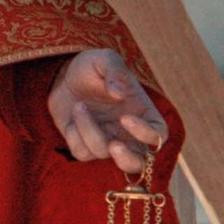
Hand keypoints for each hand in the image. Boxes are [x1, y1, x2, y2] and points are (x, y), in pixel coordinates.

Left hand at [48, 48, 166, 168]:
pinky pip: (81, 152)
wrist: (65, 75)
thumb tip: (119, 93)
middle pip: (139, 163)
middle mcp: (128, 133)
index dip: (146, 133)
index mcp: (143, 113)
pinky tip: (73, 114)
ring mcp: (106, 141)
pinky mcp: (84, 146)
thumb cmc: (93, 68)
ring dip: (88, 130)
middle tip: (113, 145)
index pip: (159, 135)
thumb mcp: (105, 60)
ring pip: (102, 154)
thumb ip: (115, 71)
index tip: (125, 117)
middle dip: (127, 160)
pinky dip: (74, 134)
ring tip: (78, 105)